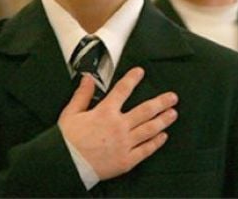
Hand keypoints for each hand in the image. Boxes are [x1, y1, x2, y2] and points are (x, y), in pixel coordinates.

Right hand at [58, 67, 178, 180]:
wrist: (64, 166)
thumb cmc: (66, 141)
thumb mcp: (71, 113)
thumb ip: (82, 95)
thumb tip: (88, 79)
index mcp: (105, 113)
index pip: (122, 90)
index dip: (133, 79)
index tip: (140, 72)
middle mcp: (118, 126)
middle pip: (146, 110)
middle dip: (161, 102)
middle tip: (172, 97)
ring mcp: (124, 143)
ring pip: (150, 129)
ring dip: (164, 120)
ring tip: (173, 114)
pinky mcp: (126, 160)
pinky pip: (146, 150)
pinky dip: (156, 142)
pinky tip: (163, 136)